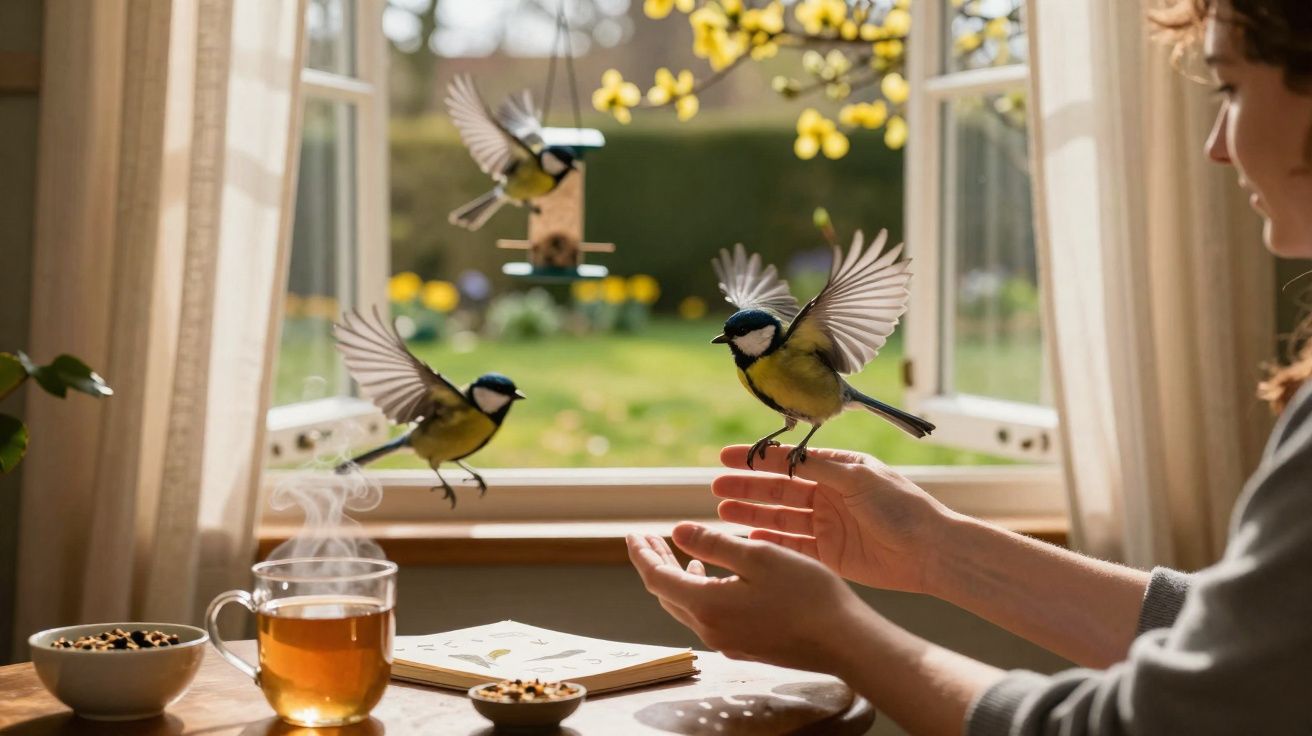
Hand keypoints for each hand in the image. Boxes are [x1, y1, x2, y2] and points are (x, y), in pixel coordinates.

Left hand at [626, 522, 868, 673]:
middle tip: (647, 538)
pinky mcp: (744, 647)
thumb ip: (714, 544)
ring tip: (677, 551)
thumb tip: (677, 533)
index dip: (641, 553)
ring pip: (686, 607)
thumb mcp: (759, 557)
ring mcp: (727, 642)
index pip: (656, 578)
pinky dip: (699, 592)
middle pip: (667, 593)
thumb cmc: (806, 594)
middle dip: (654, 563)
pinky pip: (707, 617)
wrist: (844, 641)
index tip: (632, 533)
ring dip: (677, 578)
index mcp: (707, 606)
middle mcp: (710, 630)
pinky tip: (711, 577)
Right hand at [714, 444, 956, 593]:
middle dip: (747, 489)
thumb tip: (785, 455)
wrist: (931, 551)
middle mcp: (829, 496)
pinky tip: (747, 540)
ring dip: (752, 515)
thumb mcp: (859, 477)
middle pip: (779, 491)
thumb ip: (819, 468)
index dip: (758, 460)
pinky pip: (791, 547)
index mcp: (838, 471)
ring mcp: (827, 526)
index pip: (790, 462)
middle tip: (716, 488)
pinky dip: (770, 543)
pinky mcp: (829, 555)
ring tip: (722, 512)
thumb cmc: (902, 508)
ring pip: (780, 518)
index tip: (726, 458)